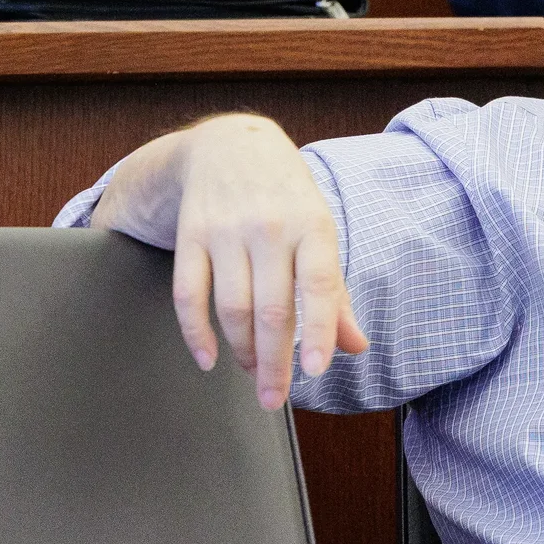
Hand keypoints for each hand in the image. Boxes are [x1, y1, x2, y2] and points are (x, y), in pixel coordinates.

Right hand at [95, 114, 368, 410]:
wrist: (231, 143)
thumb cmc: (286, 197)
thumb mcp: (319, 231)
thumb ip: (335, 293)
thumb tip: (355, 347)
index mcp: (313, 226)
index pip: (320, 286)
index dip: (319, 331)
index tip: (314, 371)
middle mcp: (271, 227)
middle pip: (272, 308)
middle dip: (273, 362)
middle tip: (274, 399)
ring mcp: (227, 230)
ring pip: (232, 306)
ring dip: (241, 350)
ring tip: (251, 371)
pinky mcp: (191, 233)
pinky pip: (188, 293)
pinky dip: (196, 332)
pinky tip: (208, 358)